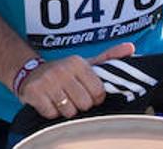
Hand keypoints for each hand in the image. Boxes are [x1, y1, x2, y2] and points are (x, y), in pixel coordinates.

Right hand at [18, 42, 134, 119]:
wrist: (30, 73)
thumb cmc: (64, 72)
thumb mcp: (85, 63)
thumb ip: (108, 57)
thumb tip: (131, 47)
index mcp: (77, 63)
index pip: (98, 93)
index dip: (93, 97)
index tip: (85, 91)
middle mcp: (62, 69)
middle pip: (85, 104)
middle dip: (79, 104)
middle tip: (70, 95)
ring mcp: (47, 81)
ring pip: (69, 111)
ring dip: (65, 109)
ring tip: (59, 98)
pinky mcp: (35, 92)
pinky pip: (52, 114)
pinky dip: (51, 112)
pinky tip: (48, 101)